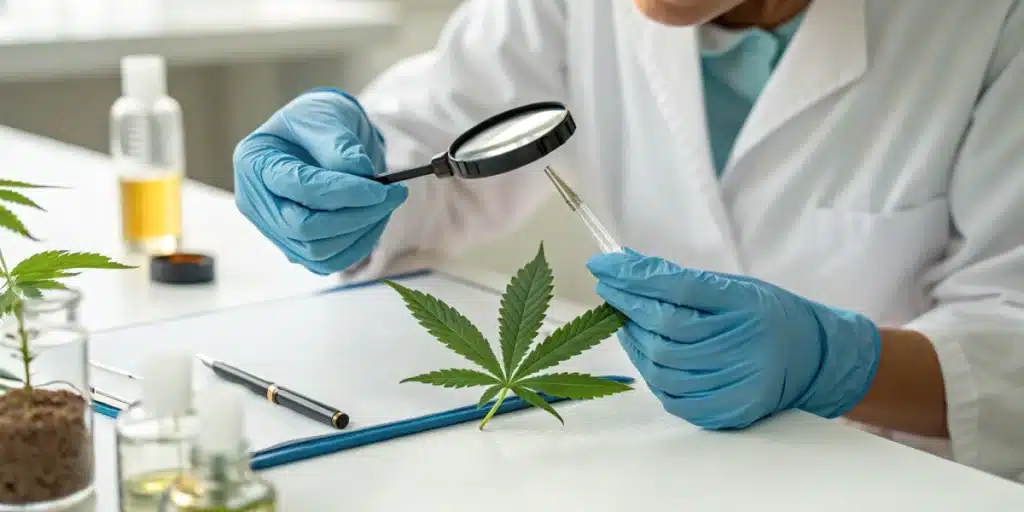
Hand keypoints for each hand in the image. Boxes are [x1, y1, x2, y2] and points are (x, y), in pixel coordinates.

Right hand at [233, 88, 407, 274]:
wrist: (320, 139)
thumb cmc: (316, 121)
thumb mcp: (324, 115)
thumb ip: (337, 142)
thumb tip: (359, 171)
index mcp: (255, 163)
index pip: (298, 186)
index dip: (343, 191)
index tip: (379, 187)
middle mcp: (256, 203)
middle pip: (304, 227)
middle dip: (355, 216)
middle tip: (392, 196)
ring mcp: (274, 230)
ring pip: (319, 252)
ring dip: (361, 232)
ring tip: (387, 203)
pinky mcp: (296, 248)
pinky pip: (329, 262)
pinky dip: (359, 246)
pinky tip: (376, 220)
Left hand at [586, 248, 880, 428]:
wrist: (812, 358)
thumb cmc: (765, 315)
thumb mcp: (731, 286)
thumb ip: (678, 278)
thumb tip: (624, 264)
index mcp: (746, 304)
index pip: (678, 288)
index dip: (634, 277)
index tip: (603, 266)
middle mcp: (745, 345)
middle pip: (665, 330)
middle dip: (628, 309)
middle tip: (611, 294)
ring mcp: (739, 383)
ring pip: (662, 366)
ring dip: (634, 343)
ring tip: (627, 324)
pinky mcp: (730, 411)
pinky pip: (673, 397)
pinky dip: (652, 374)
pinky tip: (648, 356)